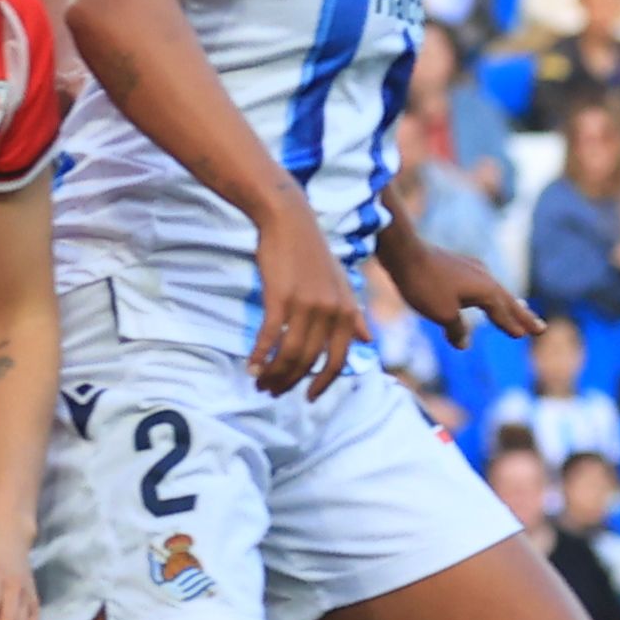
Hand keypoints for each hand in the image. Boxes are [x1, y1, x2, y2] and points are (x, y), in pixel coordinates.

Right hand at [249, 219, 363, 396]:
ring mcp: (306, 306)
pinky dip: (259, 357)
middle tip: (273, 392)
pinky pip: (270, 339)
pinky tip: (250, 366)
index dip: (323, 384)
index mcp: (347, 311)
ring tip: (260, 382)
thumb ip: (354, 315)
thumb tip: (368, 341)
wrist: (290, 221)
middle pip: (309, 362)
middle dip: (290, 382)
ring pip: (289, 354)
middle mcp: (331, 312)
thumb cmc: (313, 253)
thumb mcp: (341, 283)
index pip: (338, 361)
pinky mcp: (281, 299)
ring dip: (273, 374)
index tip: (309, 398)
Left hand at [390, 237, 533, 344]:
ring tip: (521, 309)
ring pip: (496, 291)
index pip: (504, 314)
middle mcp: (485, 278)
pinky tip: (486, 294)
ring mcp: (472, 269)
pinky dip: (490, 295)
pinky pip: (482, 285)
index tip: (526, 335)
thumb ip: (457, 330)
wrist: (404, 252)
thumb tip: (464, 343)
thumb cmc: (425, 285)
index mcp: (487, 291)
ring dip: (509, 304)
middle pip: (508, 301)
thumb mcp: (442, 314)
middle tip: (540, 328)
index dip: (514, 326)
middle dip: (523, 316)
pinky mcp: (458, 266)